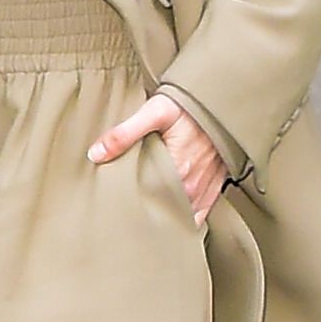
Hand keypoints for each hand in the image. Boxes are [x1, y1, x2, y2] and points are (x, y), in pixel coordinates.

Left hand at [87, 92, 226, 225]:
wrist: (225, 101)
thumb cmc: (191, 106)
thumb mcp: (155, 111)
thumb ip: (125, 133)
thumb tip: (96, 153)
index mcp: (177, 169)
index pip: (146, 200)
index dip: (128, 204)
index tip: (113, 205)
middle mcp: (192, 185)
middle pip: (162, 209)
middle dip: (144, 211)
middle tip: (124, 212)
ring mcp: (204, 188)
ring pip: (180, 215)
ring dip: (164, 216)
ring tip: (144, 217)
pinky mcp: (214, 187)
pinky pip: (199, 215)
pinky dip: (185, 220)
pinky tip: (171, 220)